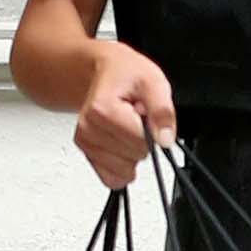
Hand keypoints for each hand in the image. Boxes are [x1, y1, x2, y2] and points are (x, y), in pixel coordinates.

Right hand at [75, 42, 177, 189]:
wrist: (105, 72)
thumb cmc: (126, 75)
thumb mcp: (153, 82)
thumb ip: (162, 111)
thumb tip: (165, 140)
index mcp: (103, 110)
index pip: (141, 142)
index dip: (152, 130)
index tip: (144, 112)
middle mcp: (89, 129)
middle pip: (133, 157)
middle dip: (142, 140)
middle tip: (135, 117)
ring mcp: (86, 144)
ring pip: (124, 171)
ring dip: (132, 152)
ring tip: (127, 126)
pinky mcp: (88, 155)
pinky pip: (112, 178)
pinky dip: (123, 166)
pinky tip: (121, 143)